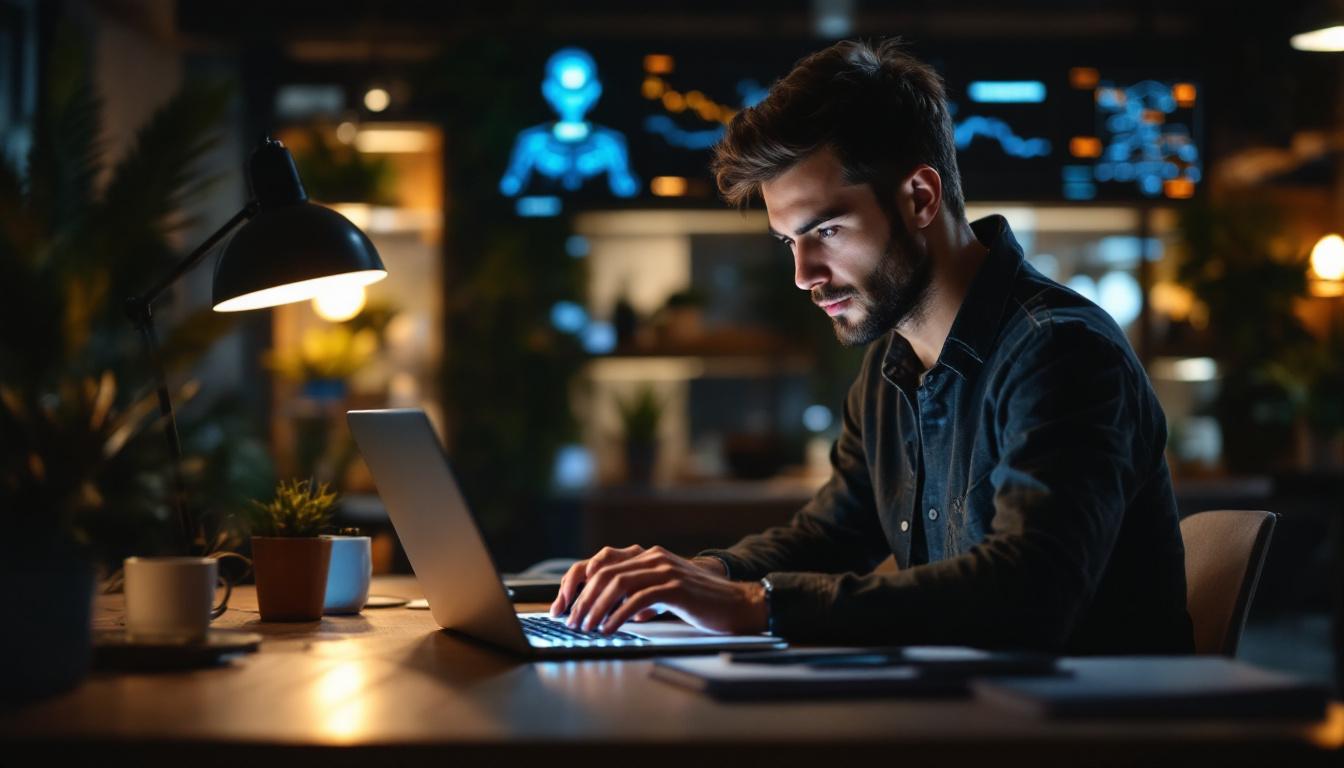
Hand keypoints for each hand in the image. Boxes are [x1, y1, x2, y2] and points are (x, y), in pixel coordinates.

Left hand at [549, 545, 765, 635]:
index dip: (576, 581)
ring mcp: (664, 570)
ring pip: (616, 584)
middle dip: (580, 599)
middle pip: (603, 572)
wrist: (737, 604)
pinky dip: (618, 616)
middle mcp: (653, 557)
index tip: (562, 604)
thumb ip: (640, 596)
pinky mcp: (675, 587)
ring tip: (585, 628)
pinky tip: (609, 629)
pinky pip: (637, 600)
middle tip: (570, 622)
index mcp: (648, 556)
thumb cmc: (701, 602)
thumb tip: (616, 612)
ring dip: (595, 608)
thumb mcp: (664, 594)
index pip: (600, 562)